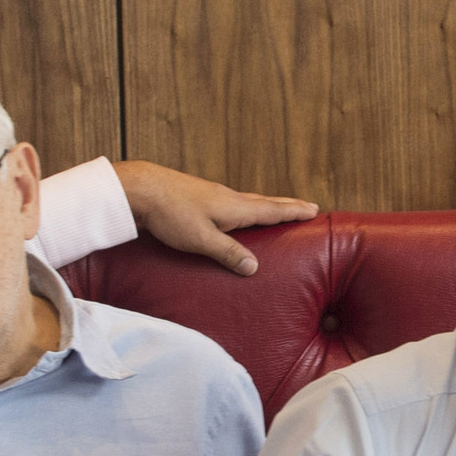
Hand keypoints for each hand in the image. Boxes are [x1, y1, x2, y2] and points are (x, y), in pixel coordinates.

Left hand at [113, 160, 317, 276]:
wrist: (140, 188)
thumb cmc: (171, 214)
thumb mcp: (202, 239)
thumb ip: (229, 253)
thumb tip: (254, 267)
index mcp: (234, 207)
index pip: (271, 210)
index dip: (293, 211)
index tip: (314, 209)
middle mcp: (228, 197)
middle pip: (264, 202)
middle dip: (286, 205)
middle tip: (307, 206)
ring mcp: (213, 195)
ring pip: (248, 200)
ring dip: (267, 204)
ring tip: (277, 209)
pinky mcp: (199, 196)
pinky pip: (232, 202)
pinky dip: (246, 206)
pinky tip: (237, 212)